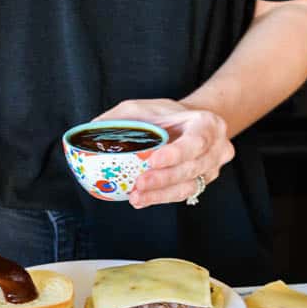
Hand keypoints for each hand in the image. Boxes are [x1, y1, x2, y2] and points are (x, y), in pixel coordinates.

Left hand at [96, 99, 234, 207]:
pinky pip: (182, 195)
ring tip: (136, 197)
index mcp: (208, 124)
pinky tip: (141, 200)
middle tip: (138, 185)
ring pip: (188, 187)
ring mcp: (211, 169)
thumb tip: (89, 132)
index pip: (196, 141)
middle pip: (191, 168)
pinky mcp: (201, 184)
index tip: (153, 160)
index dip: (176, 153)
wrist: (189, 125)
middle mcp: (217, 148)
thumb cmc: (163, 115)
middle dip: (163, 179)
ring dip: (160, 194)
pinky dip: (160, 198)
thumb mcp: (141, 107)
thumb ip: (119, 119)